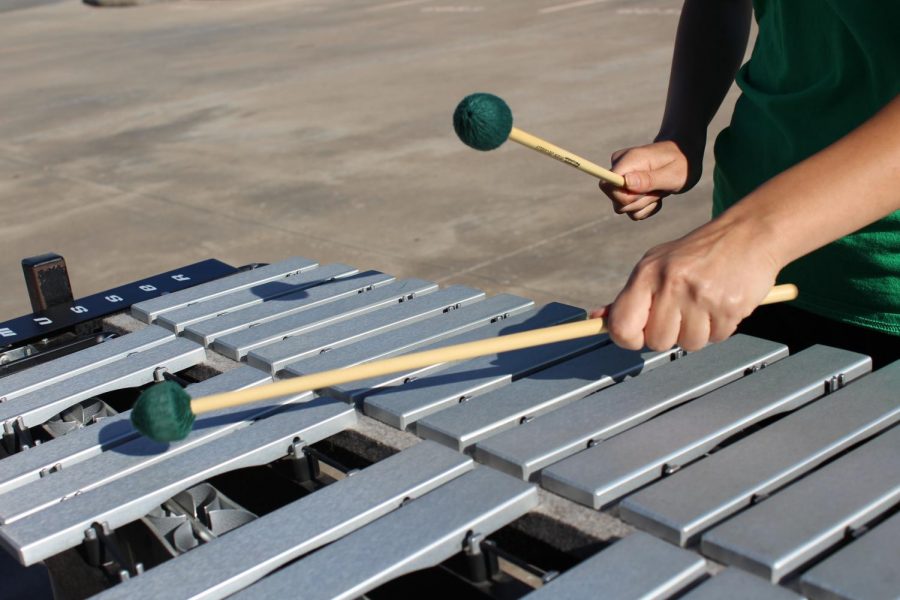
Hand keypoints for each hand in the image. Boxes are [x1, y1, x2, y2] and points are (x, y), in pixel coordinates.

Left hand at [592, 215, 780, 350]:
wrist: (749, 234)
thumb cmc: (697, 253)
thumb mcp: (656, 264)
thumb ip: (629, 296)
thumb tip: (598, 319)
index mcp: (647, 273)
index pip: (622, 325)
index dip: (628, 339)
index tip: (639, 335)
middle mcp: (670, 283)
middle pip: (657, 341)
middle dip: (670, 334)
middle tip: (682, 313)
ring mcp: (701, 296)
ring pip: (688, 344)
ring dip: (697, 332)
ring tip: (704, 304)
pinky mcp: (729, 307)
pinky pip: (717, 338)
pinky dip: (720, 328)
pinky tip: (721, 303)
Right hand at [598, 140, 691, 220]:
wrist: (686, 157)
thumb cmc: (682, 163)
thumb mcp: (671, 174)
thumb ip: (648, 179)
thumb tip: (625, 182)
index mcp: (628, 160)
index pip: (606, 184)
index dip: (622, 196)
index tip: (643, 192)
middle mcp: (621, 169)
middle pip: (615, 200)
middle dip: (640, 202)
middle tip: (659, 190)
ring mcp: (622, 180)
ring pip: (623, 208)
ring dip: (645, 205)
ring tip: (660, 191)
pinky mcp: (627, 190)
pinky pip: (631, 210)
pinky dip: (646, 208)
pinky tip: (657, 195)